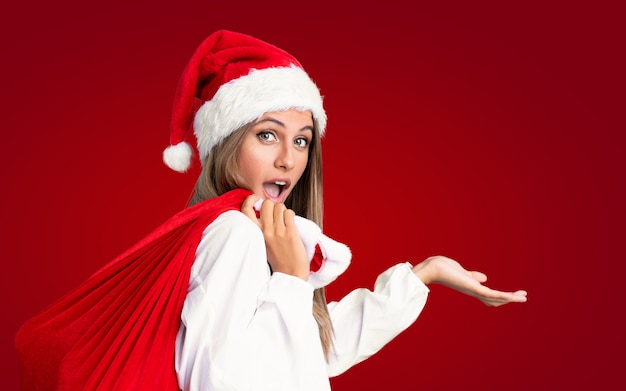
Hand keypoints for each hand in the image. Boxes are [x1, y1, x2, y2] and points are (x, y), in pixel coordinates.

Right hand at [241, 195, 308, 279]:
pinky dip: (291, 217)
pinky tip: (291, 226)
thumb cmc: (277, 259)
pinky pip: (290, 213)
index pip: (245, 210)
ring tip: (284, 223)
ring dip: (283, 212)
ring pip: (280, 206)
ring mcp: (278, 230)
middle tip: (276, 215)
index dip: (250, 199)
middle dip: (273, 206)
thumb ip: (260, 228)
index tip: (256, 199)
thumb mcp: (261, 243)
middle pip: (267, 203)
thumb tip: (262, 209)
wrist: (290, 273)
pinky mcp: (290, 232)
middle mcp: (265, 230)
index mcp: (255, 233)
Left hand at [412, 256, 527, 306]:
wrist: (432, 268)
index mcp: (471, 288)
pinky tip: (512, 296)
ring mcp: (473, 290)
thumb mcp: (461, 272)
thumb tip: (484, 278)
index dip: (501, 298)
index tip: (513, 296)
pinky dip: (502, 296)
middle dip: (510, 299)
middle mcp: (473, 291)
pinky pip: (490, 294)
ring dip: (511, 298)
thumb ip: (472, 276)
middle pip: (495, 299)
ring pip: (496, 298)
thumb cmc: (443, 268)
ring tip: (524, 297)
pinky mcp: (472, 287)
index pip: (488, 296)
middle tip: (524, 297)